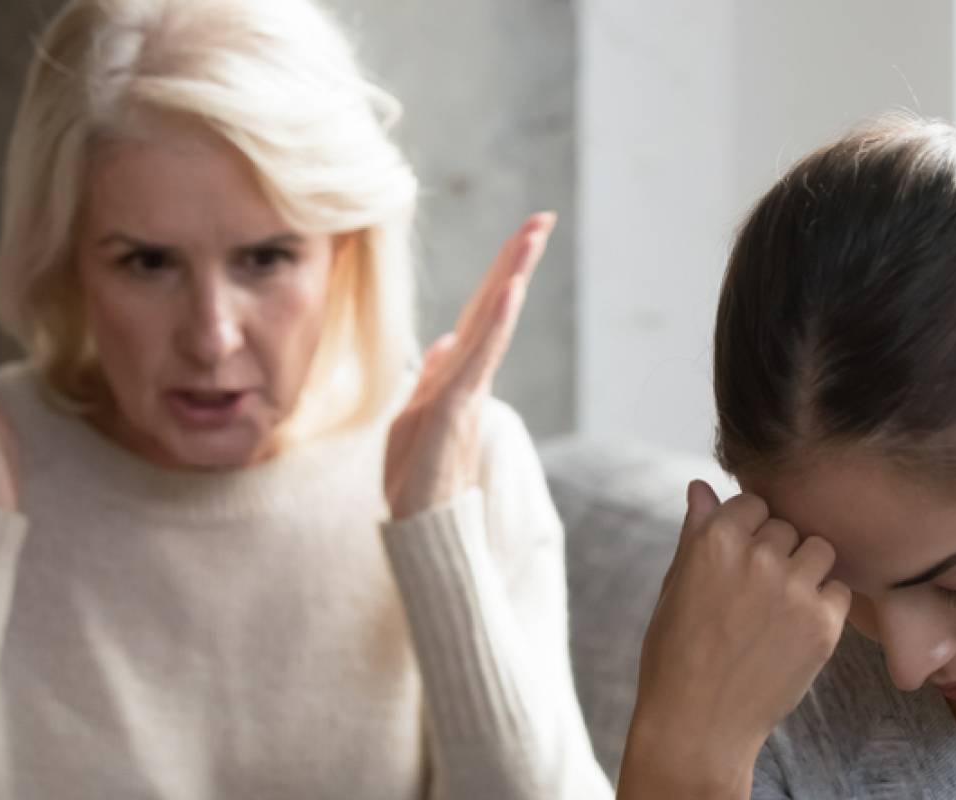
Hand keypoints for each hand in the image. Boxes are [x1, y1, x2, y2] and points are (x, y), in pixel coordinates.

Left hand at [383, 213, 553, 519]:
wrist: (418, 533)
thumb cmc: (416, 482)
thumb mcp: (412, 419)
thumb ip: (431, 379)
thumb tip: (443, 342)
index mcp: (456, 377)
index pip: (479, 314)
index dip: (499, 273)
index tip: (523, 232)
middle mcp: (467, 379)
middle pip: (493, 308)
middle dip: (516, 261)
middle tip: (543, 218)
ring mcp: (464, 394)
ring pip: (491, 326)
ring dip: (511, 279)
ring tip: (532, 239)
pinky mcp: (455, 413)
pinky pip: (476, 359)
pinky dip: (494, 324)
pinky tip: (509, 293)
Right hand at [619, 482, 849, 796]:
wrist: (698, 726)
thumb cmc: (676, 656)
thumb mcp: (674, 587)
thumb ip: (695, 532)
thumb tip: (700, 485)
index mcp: (713, 540)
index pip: (753, 503)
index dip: (748, 532)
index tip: (738, 565)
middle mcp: (756, 556)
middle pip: (787, 527)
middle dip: (776, 553)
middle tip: (754, 598)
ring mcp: (793, 588)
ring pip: (819, 551)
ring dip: (806, 572)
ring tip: (779, 610)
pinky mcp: (822, 623)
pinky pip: (838, 590)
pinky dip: (824, 606)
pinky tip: (794, 632)